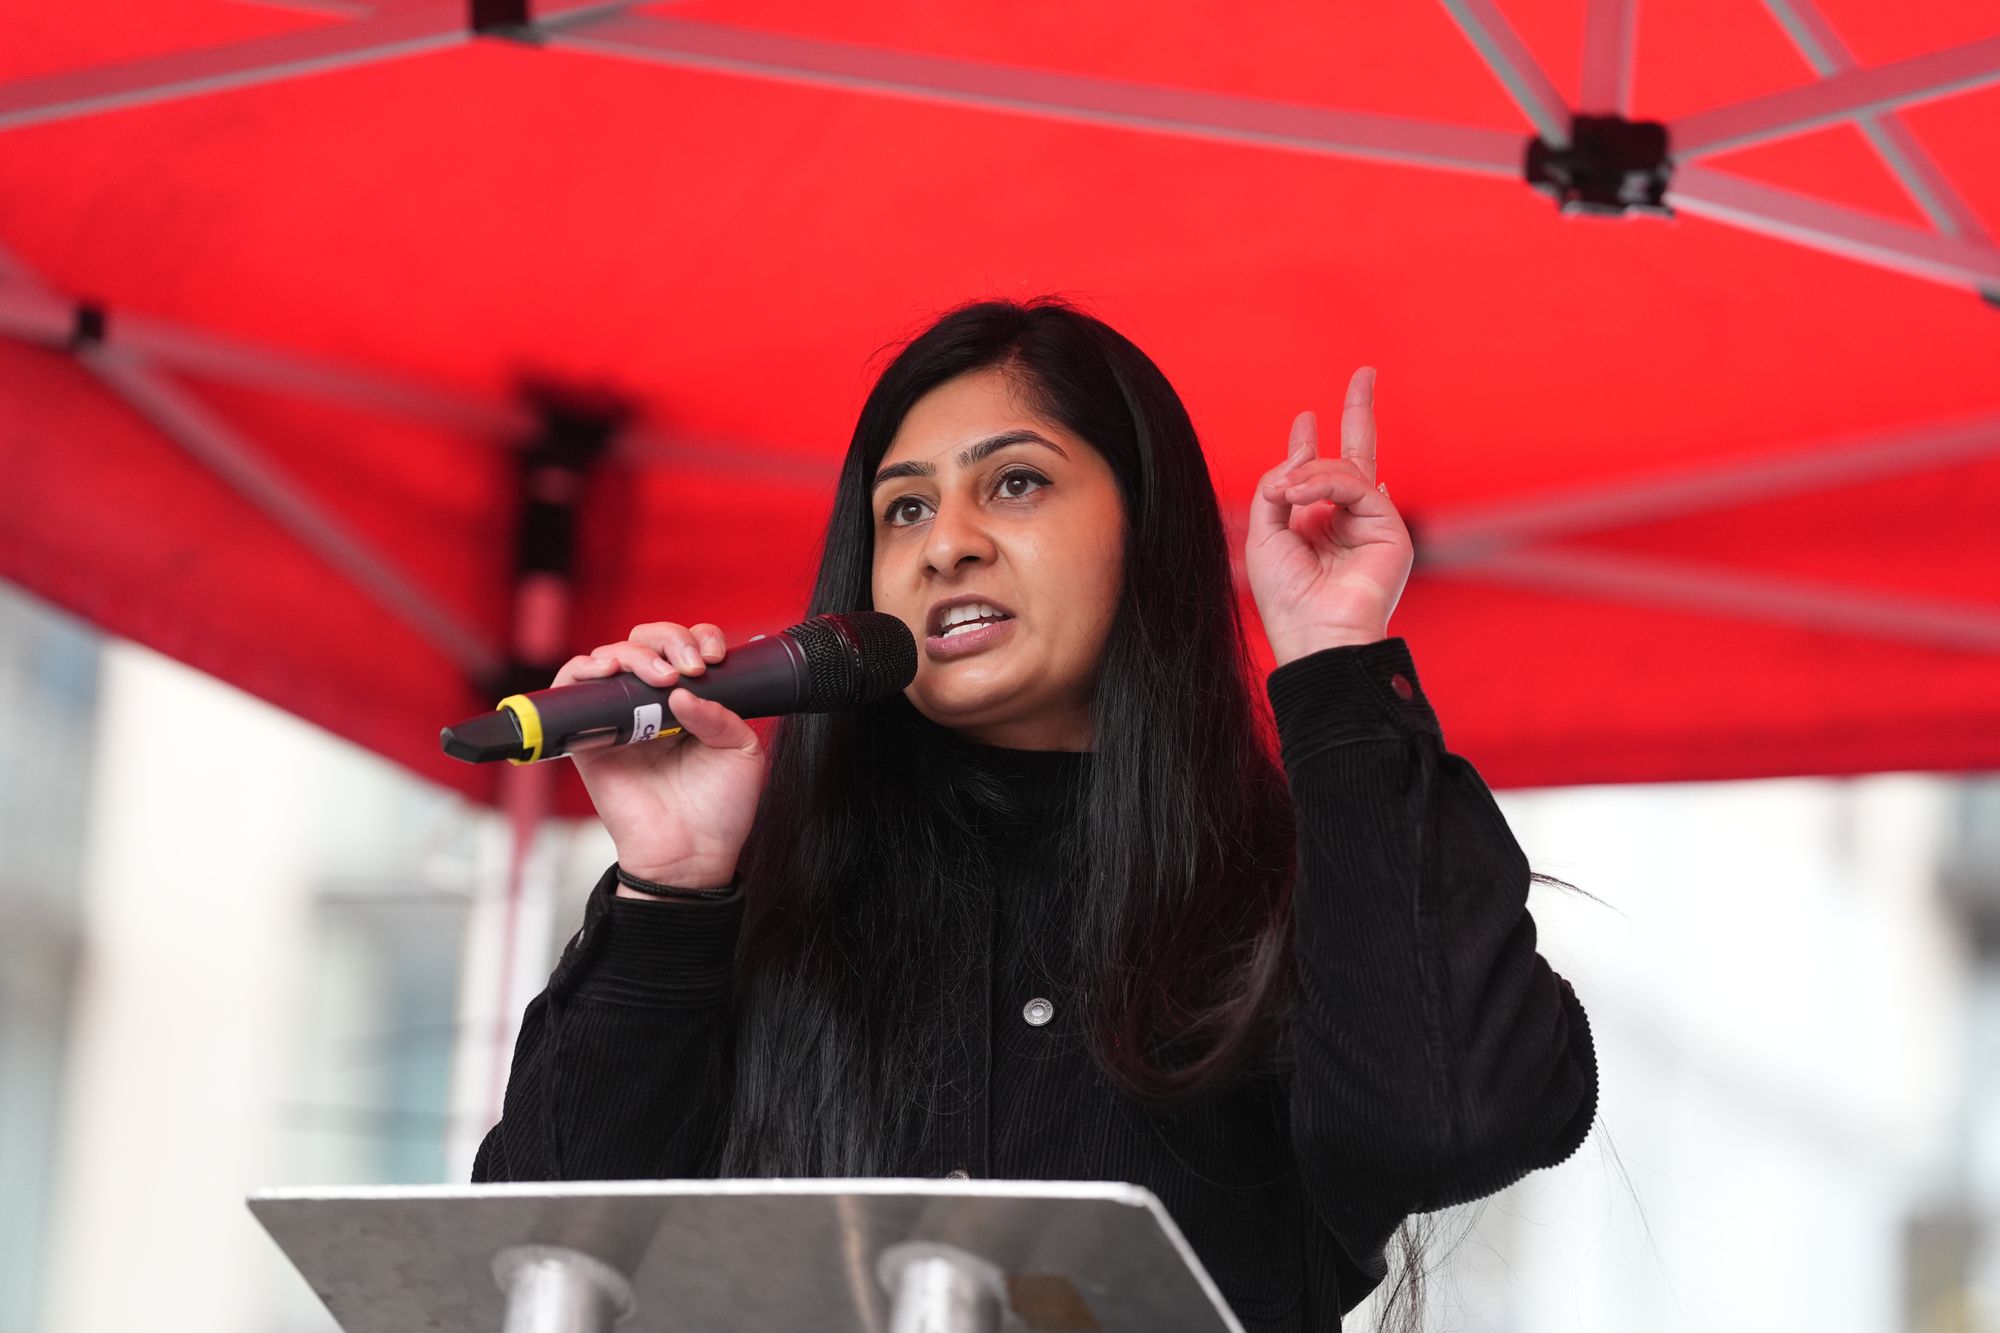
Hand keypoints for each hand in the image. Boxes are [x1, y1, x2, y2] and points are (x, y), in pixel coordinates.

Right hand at [553, 621, 767, 890]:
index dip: (698, 637)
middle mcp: (653, 703)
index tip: (713, 657)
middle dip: (668, 640)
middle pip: (646, 642)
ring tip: (658, 676)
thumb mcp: (741, 751)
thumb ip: (720, 713)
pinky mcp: (589, 737)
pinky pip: (571, 689)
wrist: (691, 854)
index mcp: (692, 700)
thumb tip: (683, 691)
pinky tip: (608, 672)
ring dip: (632, 652)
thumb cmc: (719, 809)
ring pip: (611, 657)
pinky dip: (583, 669)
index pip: (686, 646)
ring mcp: (620, 717)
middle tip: (687, 668)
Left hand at [1245, 367, 1413, 666]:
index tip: (1305, 421)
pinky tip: (1300, 495)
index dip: (1310, 446)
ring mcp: (1372, 524)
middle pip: (1359, 455)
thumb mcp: (1264, 535)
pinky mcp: (1391, 530)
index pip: (1320, 475)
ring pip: (1343, 470)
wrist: (1313, 634)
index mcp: (1318, 525)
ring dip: (1309, 472)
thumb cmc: (1285, 597)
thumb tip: (1300, 450)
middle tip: (1366, 372)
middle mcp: (1348, 521)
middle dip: (1360, 412)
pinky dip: (1325, 483)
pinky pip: (1357, 484)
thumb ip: (1277, 487)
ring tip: (1287, 492)